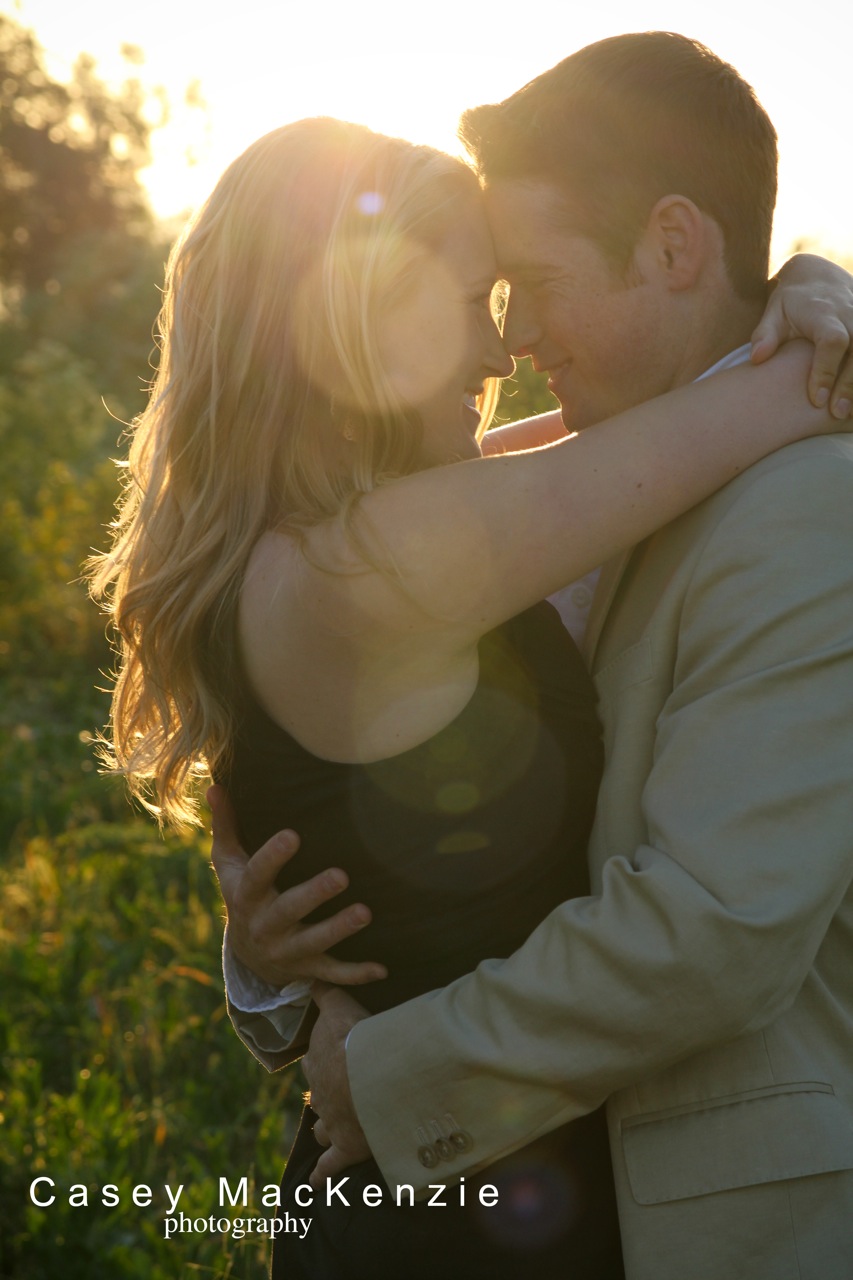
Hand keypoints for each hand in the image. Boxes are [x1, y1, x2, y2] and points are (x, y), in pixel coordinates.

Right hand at [208, 785, 387, 987]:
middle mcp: (266, 926)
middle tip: (341, 876)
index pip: (257, 875)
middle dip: (314, 895)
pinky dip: (356, 974)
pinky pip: (333, 974)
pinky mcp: (308, 968)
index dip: (273, 857)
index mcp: (247, 896)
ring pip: (314, 943)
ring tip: (365, 913)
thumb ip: (226, 826)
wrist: (246, 954)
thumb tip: (215, 786)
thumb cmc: (243, 892)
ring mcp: (288, 950)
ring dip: (339, 930)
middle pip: (289, 911)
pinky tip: (381, 969)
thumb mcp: (229, 863)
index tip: (293, 834)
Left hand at [303, 982, 372, 1186]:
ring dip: (325, 1129)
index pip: (316, 1062)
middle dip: (323, 1096)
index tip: (330, 1060)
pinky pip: (330, 1165)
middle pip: (318, 1095)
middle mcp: (321, 1093)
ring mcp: (332, 1122)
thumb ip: (326, 992)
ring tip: (325, 1132)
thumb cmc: (356, 1037)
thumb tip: (310, 976)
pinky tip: (315, 1183)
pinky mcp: (346, 1147)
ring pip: (323, 1128)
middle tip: (332, 1094)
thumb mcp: (339, 1005)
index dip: (323, 1062)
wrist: (369, 1073)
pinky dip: (323, 1174)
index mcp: (320, 1061)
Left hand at [751, 253, 852, 417]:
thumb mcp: (774, 313)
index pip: (832, 342)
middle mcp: (849, 316)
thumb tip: (757, 358)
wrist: (820, 277)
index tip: (815, 400)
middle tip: (837, 413)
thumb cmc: (791, 303)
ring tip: (848, 414)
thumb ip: (765, 335)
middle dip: (848, 385)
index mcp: (824, 313)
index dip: (826, 370)